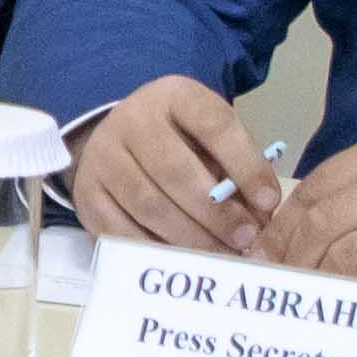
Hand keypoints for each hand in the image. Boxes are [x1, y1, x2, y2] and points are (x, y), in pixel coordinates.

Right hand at [62, 75, 274, 255]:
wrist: (120, 139)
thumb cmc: (182, 143)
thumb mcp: (212, 140)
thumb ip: (238, 170)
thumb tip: (258, 218)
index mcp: (174, 96)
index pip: (215, 125)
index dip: (245, 166)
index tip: (269, 202)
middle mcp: (131, 120)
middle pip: (175, 170)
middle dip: (216, 212)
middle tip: (244, 239)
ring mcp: (103, 156)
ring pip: (148, 204)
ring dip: (190, 237)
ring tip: (220, 255)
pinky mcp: (87, 193)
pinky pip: (121, 230)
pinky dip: (156, 250)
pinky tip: (182, 261)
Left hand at [267, 130, 356, 303]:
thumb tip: (288, 228)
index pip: (316, 185)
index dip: (282, 222)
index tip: (263, 247)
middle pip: (322, 222)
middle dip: (288, 254)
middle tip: (270, 277)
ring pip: (341, 256)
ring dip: (311, 281)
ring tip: (298, 296)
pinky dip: (347, 302)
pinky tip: (334, 311)